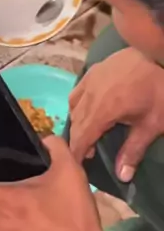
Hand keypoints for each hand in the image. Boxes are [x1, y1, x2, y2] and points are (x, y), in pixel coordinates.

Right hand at [69, 47, 163, 181]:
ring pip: (74, 107)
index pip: (82, 137)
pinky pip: (77, 91)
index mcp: (103, 110)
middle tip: (84, 156)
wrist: (159, 54)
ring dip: (78, 123)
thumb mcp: (152, 124)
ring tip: (88, 134)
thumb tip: (122, 176)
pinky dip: (78, 105)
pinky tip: (87, 110)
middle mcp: (90, 95)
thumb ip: (134, 150)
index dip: (76, 153)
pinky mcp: (93, 71)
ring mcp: (90, 80)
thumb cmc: (159, 90)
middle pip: (76, 123)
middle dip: (78, 141)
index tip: (75, 166)